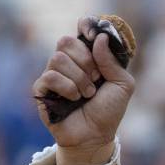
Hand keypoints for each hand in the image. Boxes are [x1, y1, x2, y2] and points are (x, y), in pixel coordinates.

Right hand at [32, 16, 135, 164]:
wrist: (96, 136)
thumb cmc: (109, 111)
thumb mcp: (122, 85)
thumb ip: (112, 61)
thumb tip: (100, 38)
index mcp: (88, 57)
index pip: (81, 31)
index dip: (86, 27)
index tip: (93, 34)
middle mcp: (69, 63)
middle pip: (66, 41)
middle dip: (85, 60)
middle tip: (96, 78)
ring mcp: (53, 75)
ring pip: (58, 58)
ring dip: (79, 78)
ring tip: (88, 94)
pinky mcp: (42, 89)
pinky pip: (50, 76)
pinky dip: (67, 87)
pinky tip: (74, 99)